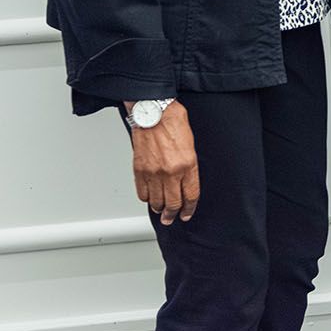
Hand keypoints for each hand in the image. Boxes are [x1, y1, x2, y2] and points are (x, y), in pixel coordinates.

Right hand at [128, 100, 199, 224]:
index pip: (191, 195)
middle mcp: (171, 171)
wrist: (153, 112)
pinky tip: (149, 198)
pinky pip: (142, 193)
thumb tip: (186, 182)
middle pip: (173, 203)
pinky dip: (146, 198)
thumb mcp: (191, 144)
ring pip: (156, 201)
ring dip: (159, 209)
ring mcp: (154, 172)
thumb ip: (189, 165)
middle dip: (173, 214)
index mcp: (188, 164)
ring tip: (161, 211)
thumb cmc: (173, 123)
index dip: (189, 208)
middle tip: (172, 219)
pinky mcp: (139, 170)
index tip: (187, 214)